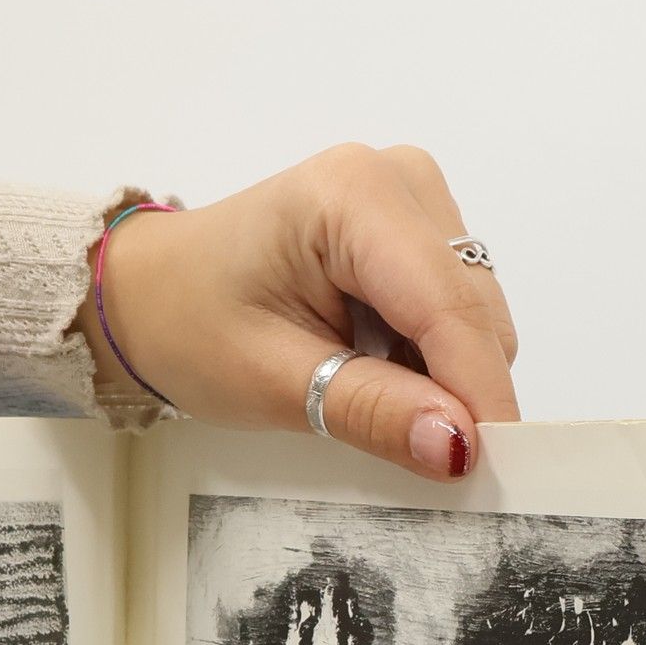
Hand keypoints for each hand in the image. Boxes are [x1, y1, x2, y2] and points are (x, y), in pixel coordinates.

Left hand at [77, 144, 520, 480]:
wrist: (149, 293)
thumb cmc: (190, 326)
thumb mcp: (272, 383)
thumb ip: (372, 411)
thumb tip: (457, 445)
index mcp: (353, 196)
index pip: (447, 307)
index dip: (478, 392)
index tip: (496, 466)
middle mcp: (396, 178)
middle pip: (473, 309)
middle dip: (459, 389)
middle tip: (416, 454)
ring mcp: (411, 195)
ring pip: (473, 311)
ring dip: (442, 373)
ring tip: (363, 397)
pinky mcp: (413, 223)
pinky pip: (454, 305)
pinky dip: (428, 355)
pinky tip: (374, 370)